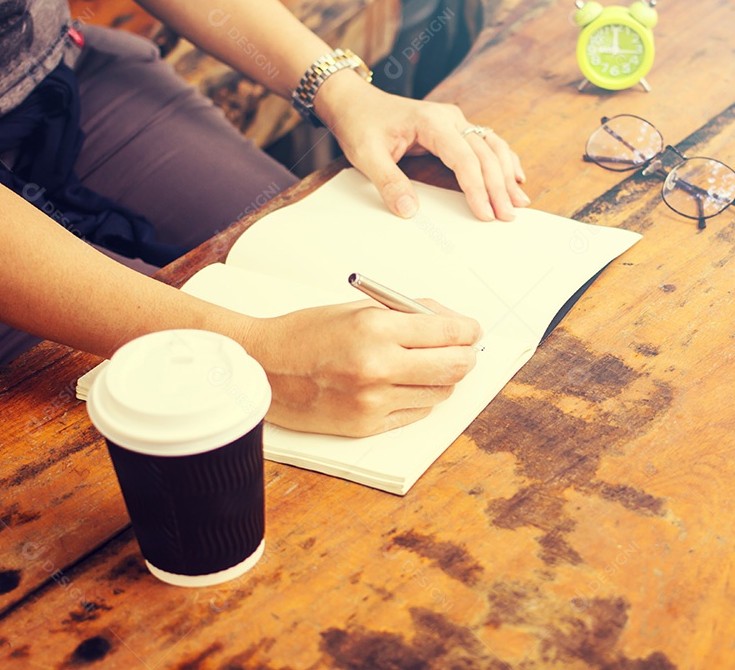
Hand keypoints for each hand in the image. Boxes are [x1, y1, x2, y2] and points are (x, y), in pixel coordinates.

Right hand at [245, 300, 480, 436]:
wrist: (262, 368)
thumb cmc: (307, 334)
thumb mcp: (359, 308)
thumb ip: (408, 313)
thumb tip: (453, 322)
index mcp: (375, 328)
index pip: (449, 332)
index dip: (469, 331)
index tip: (472, 331)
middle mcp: (377, 366)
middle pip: (455, 366)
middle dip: (467, 356)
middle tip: (464, 350)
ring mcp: (373, 400)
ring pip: (440, 392)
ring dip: (441, 378)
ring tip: (422, 365)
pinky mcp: (366, 425)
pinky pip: (416, 413)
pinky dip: (418, 398)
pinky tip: (400, 385)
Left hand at [315, 71, 528, 221]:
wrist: (355, 102)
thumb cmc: (361, 124)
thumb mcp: (366, 155)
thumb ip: (388, 182)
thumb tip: (409, 211)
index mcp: (431, 122)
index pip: (464, 158)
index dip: (477, 188)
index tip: (485, 213)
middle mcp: (449, 118)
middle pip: (485, 154)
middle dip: (499, 186)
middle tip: (508, 215)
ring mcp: (455, 121)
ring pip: (492, 147)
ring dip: (507, 174)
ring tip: (519, 201)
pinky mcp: (454, 128)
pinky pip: (487, 143)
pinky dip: (503, 161)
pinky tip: (515, 177)